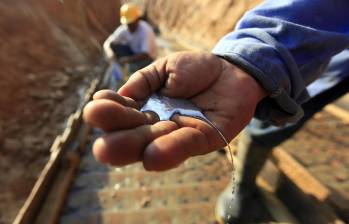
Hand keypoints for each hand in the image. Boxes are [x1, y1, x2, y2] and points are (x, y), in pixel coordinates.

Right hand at [83, 51, 266, 170]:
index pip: (118, 117)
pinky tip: (151, 156)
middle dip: (114, 142)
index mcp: (143, 109)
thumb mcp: (163, 68)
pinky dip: (169, 150)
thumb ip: (142, 82)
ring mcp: (177, 135)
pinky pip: (185, 147)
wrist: (231, 71)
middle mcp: (155, 127)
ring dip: (136, 146)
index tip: (99, 104)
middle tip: (101, 142)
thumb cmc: (194, 70)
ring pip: (151, 148)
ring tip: (119, 145)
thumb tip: (120, 98)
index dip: (107, 113)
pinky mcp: (203, 140)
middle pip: (129, 141)